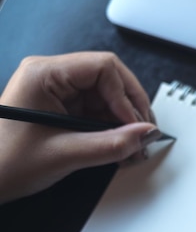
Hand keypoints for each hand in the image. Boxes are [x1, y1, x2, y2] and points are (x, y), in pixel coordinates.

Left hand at [0, 52, 161, 203]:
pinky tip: (121, 147)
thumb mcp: (65, 154)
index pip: (103, 67)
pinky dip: (114, 129)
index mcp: (44, 74)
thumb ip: (112, 144)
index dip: (126, 96)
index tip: (136, 124)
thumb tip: (146, 134)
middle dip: (131, 108)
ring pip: (109, 97)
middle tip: (143, 134)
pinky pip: (100, 112)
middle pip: (110, 79)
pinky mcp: (65, 109)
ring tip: (133, 147)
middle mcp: (52, 76)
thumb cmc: (5, 163)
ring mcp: (59, 92)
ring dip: (125, 122)